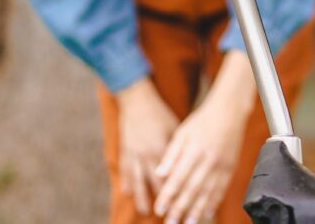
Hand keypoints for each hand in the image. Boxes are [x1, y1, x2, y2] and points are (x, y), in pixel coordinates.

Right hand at [116, 78, 179, 214]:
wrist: (137, 101)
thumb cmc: (159, 113)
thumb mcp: (174, 128)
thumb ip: (178, 148)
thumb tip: (189, 163)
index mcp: (161, 149)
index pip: (170, 176)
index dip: (175, 191)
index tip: (181, 203)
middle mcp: (147, 155)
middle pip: (153, 183)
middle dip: (160, 200)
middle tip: (165, 213)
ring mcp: (134, 154)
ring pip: (137, 181)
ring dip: (141, 198)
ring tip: (144, 211)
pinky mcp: (125, 150)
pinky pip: (124, 171)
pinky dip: (126, 182)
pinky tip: (127, 193)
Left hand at [153, 51, 255, 223]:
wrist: (229, 110)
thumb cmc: (203, 120)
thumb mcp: (182, 132)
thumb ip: (171, 154)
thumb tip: (160, 173)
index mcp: (194, 151)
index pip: (178, 178)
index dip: (168, 196)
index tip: (159, 209)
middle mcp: (208, 160)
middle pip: (192, 189)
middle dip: (180, 208)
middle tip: (170, 222)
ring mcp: (221, 165)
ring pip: (208, 192)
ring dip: (197, 210)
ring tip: (188, 223)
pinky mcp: (231, 167)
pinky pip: (222, 188)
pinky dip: (214, 202)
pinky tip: (207, 212)